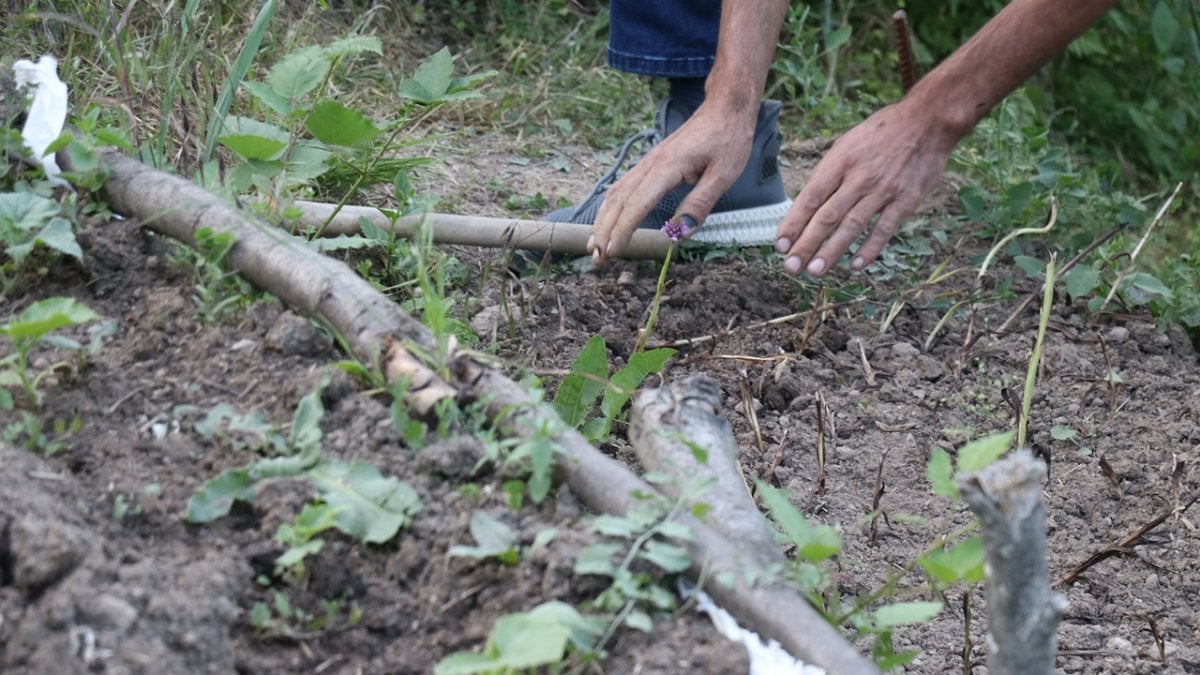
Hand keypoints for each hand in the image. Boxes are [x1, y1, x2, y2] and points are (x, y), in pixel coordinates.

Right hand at [587, 101, 757, 263]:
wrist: (724, 109)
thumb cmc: (727, 140)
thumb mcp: (723, 174)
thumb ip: (700, 203)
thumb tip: (680, 233)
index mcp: (667, 167)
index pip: (637, 204)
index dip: (623, 230)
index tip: (613, 251)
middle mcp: (650, 164)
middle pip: (618, 201)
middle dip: (605, 231)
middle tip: (597, 258)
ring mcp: (647, 162)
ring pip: (615, 193)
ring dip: (602, 220)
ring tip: (594, 245)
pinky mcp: (649, 163)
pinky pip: (622, 187)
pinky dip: (609, 207)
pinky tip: (605, 220)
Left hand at [774, 102, 959, 275]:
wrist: (926, 122)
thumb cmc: (880, 133)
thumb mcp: (847, 144)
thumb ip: (829, 174)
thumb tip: (807, 205)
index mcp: (839, 162)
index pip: (810, 198)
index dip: (793, 223)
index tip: (780, 245)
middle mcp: (859, 177)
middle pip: (827, 216)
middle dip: (806, 244)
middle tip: (791, 267)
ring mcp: (883, 190)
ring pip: (852, 226)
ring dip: (832, 251)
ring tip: (815, 271)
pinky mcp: (906, 200)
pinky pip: (884, 229)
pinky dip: (869, 249)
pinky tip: (855, 266)